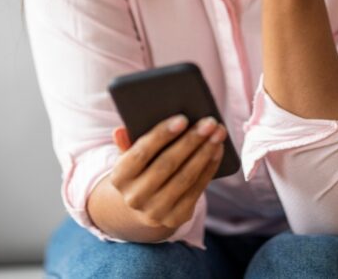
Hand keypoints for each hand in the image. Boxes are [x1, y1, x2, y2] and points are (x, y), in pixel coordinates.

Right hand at [109, 114, 226, 233]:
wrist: (144, 208)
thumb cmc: (141, 171)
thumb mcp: (130, 158)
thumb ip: (128, 143)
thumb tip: (120, 131)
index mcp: (119, 178)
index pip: (140, 153)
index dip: (162, 135)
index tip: (183, 118)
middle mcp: (134, 197)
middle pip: (167, 164)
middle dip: (191, 141)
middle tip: (209, 123)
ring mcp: (155, 211)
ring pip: (185, 177)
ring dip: (205, 153)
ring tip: (218, 134)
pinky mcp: (175, 217)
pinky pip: (196, 189)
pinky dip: (209, 168)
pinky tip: (218, 150)